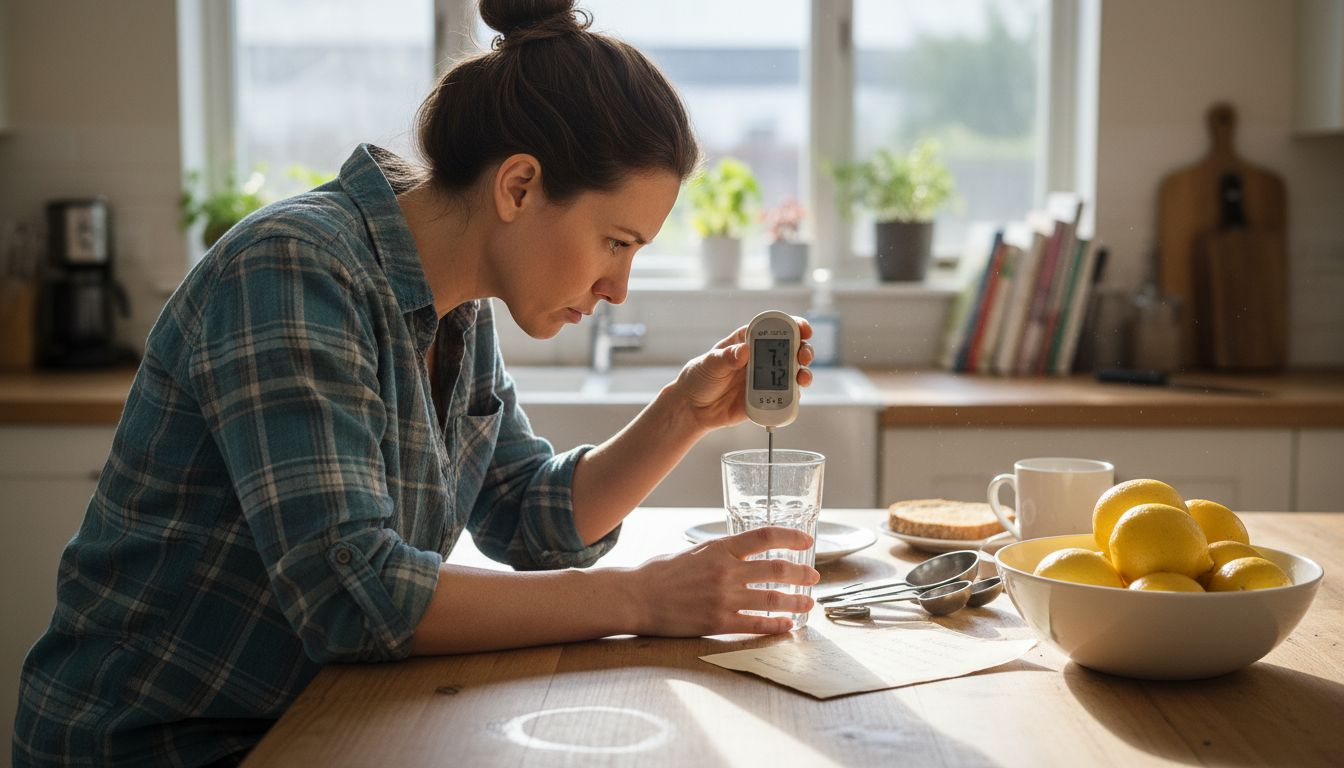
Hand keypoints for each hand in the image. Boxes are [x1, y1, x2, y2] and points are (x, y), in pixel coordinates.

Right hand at [626, 526, 820, 635]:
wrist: (636, 596)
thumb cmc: (660, 573)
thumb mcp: (694, 552)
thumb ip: (720, 553)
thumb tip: (742, 553)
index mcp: (720, 547)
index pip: (765, 536)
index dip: (791, 537)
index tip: (806, 541)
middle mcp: (726, 569)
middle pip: (777, 568)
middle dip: (801, 573)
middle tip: (813, 576)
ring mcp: (723, 597)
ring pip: (772, 598)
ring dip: (796, 601)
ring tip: (808, 603)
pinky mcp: (718, 621)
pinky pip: (755, 624)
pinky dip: (775, 625)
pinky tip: (786, 625)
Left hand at [670, 317, 812, 432]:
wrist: (694, 408)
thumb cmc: (699, 378)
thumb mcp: (709, 364)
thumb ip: (726, 358)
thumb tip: (743, 351)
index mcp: (747, 342)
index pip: (773, 328)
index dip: (792, 325)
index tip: (802, 328)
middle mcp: (761, 358)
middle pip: (791, 349)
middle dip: (803, 350)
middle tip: (804, 356)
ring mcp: (766, 379)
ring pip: (793, 373)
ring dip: (804, 373)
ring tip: (802, 378)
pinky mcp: (766, 398)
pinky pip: (786, 397)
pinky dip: (794, 396)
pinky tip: (794, 397)